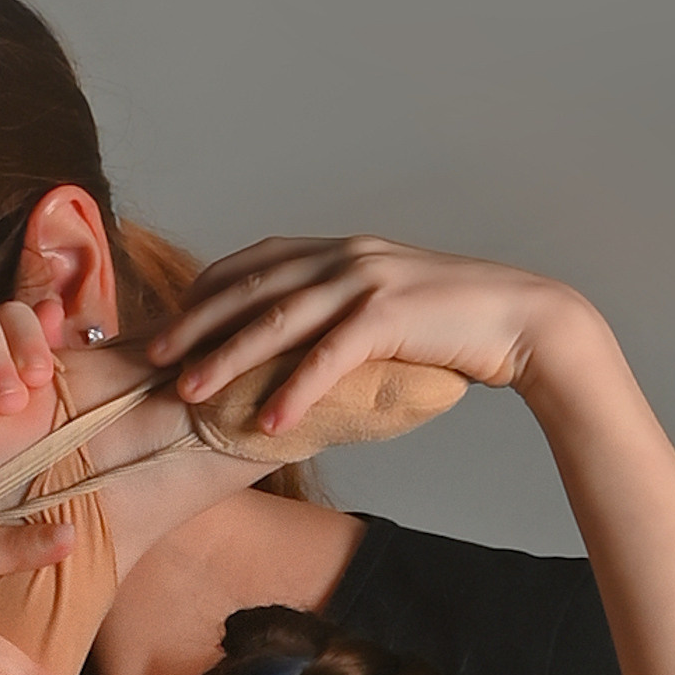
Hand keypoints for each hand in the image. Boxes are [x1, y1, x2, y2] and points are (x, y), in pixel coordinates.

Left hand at [144, 235, 594, 436]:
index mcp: (338, 250)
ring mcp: (367, 281)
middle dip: (197, 326)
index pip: (253, 264)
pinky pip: (330, 357)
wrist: (521, 321)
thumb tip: (292, 350)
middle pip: (252, 290)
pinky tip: (269, 423)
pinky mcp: (392, 315)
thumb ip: (336, 316)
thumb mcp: (381, 312)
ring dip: (230, 359)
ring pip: (280, 321)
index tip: (168, 327)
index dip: (205, 294)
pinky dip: (296, 390)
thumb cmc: (449, 328)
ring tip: (191, 395)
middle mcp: (345, 256)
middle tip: (154, 360)